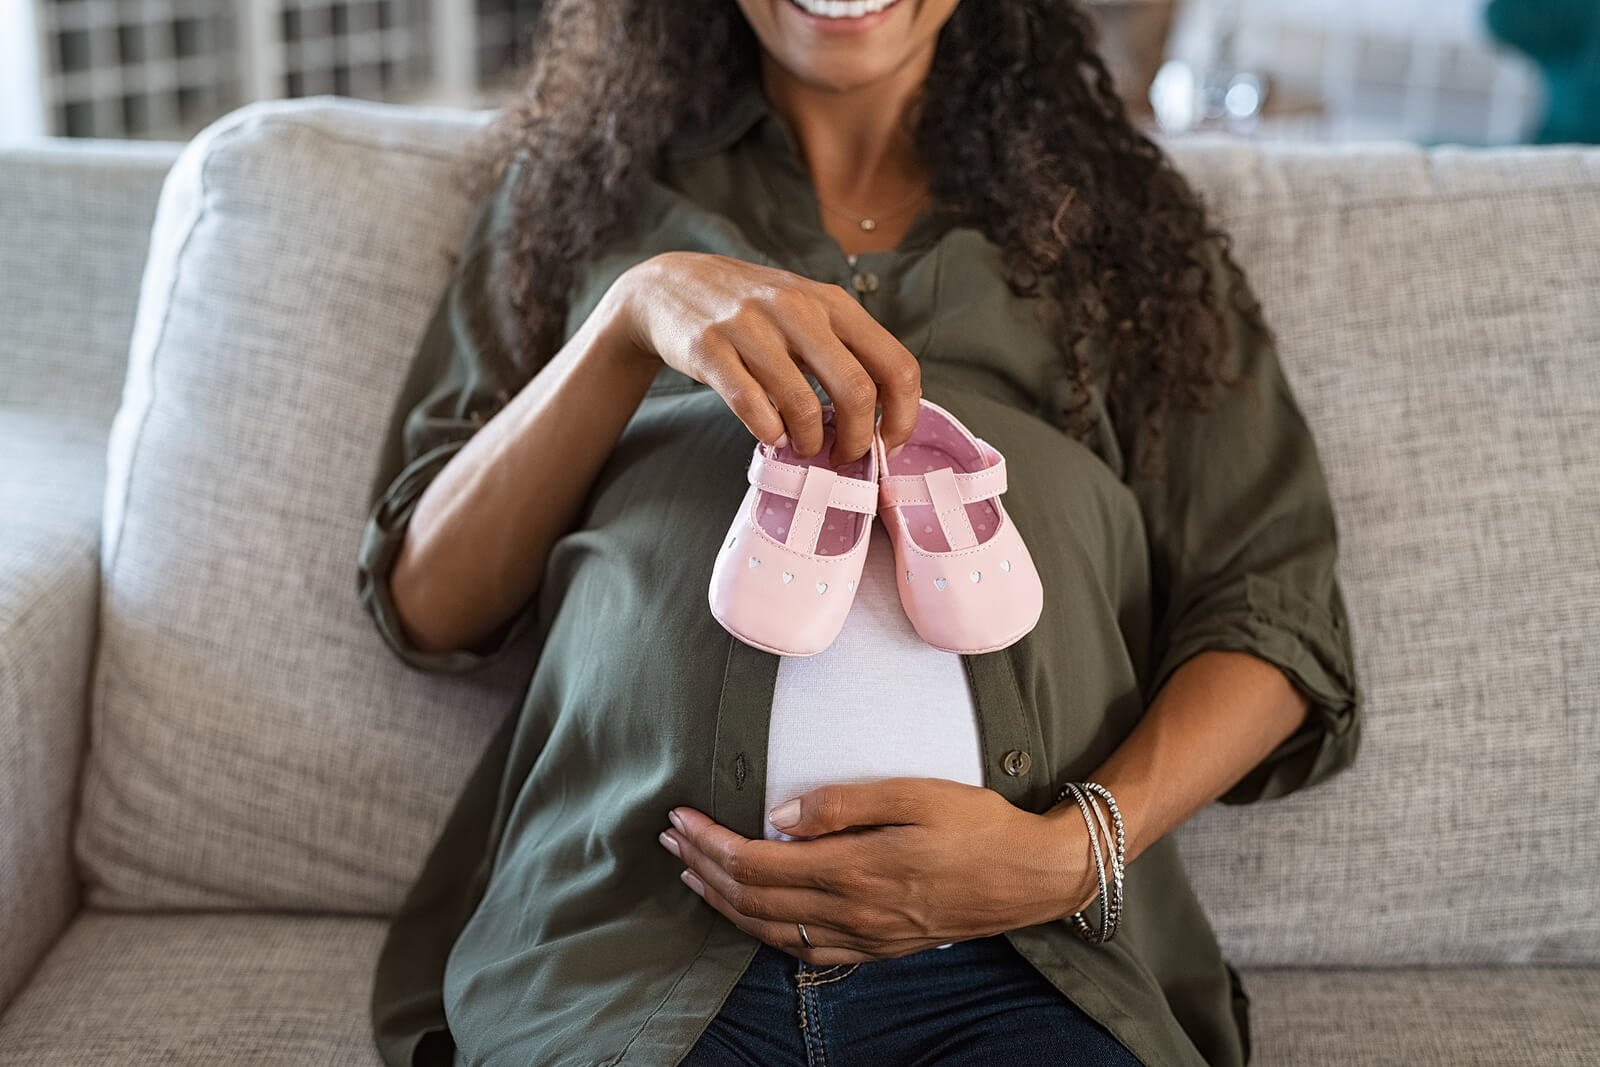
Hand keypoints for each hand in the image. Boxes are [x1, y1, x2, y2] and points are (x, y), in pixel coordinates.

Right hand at [609, 251, 920, 464]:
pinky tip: (769, 433)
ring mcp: (751, 326)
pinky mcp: (709, 348)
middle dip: (857, 440)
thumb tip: (880, 419)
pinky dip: (767, 432)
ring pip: (803, 406)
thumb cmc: (752, 311)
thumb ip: (844, 352)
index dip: (902, 416)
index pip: (896, 365)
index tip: (889, 443)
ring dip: (807, 442)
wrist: (671, 285)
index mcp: (833, 302)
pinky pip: (751, 406)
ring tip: (801, 446)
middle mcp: (798, 309)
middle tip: (844, 456)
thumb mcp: (807, 311)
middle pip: (857, 391)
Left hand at [657, 778, 1099, 964]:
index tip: (681, 818)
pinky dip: (766, 936)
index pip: (758, 862)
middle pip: (754, 898)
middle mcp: (852, 913)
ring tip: (694, 877)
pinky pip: (806, 953)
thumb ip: (843, 802)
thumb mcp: (915, 794)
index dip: (711, 842)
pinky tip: (753, 919)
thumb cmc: (978, 826)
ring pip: (773, 930)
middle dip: (705, 867)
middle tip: (671, 840)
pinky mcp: (879, 949)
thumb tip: (780, 815)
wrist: (1032, 877)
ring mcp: (864, 938)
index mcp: (855, 869)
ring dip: (725, 904)